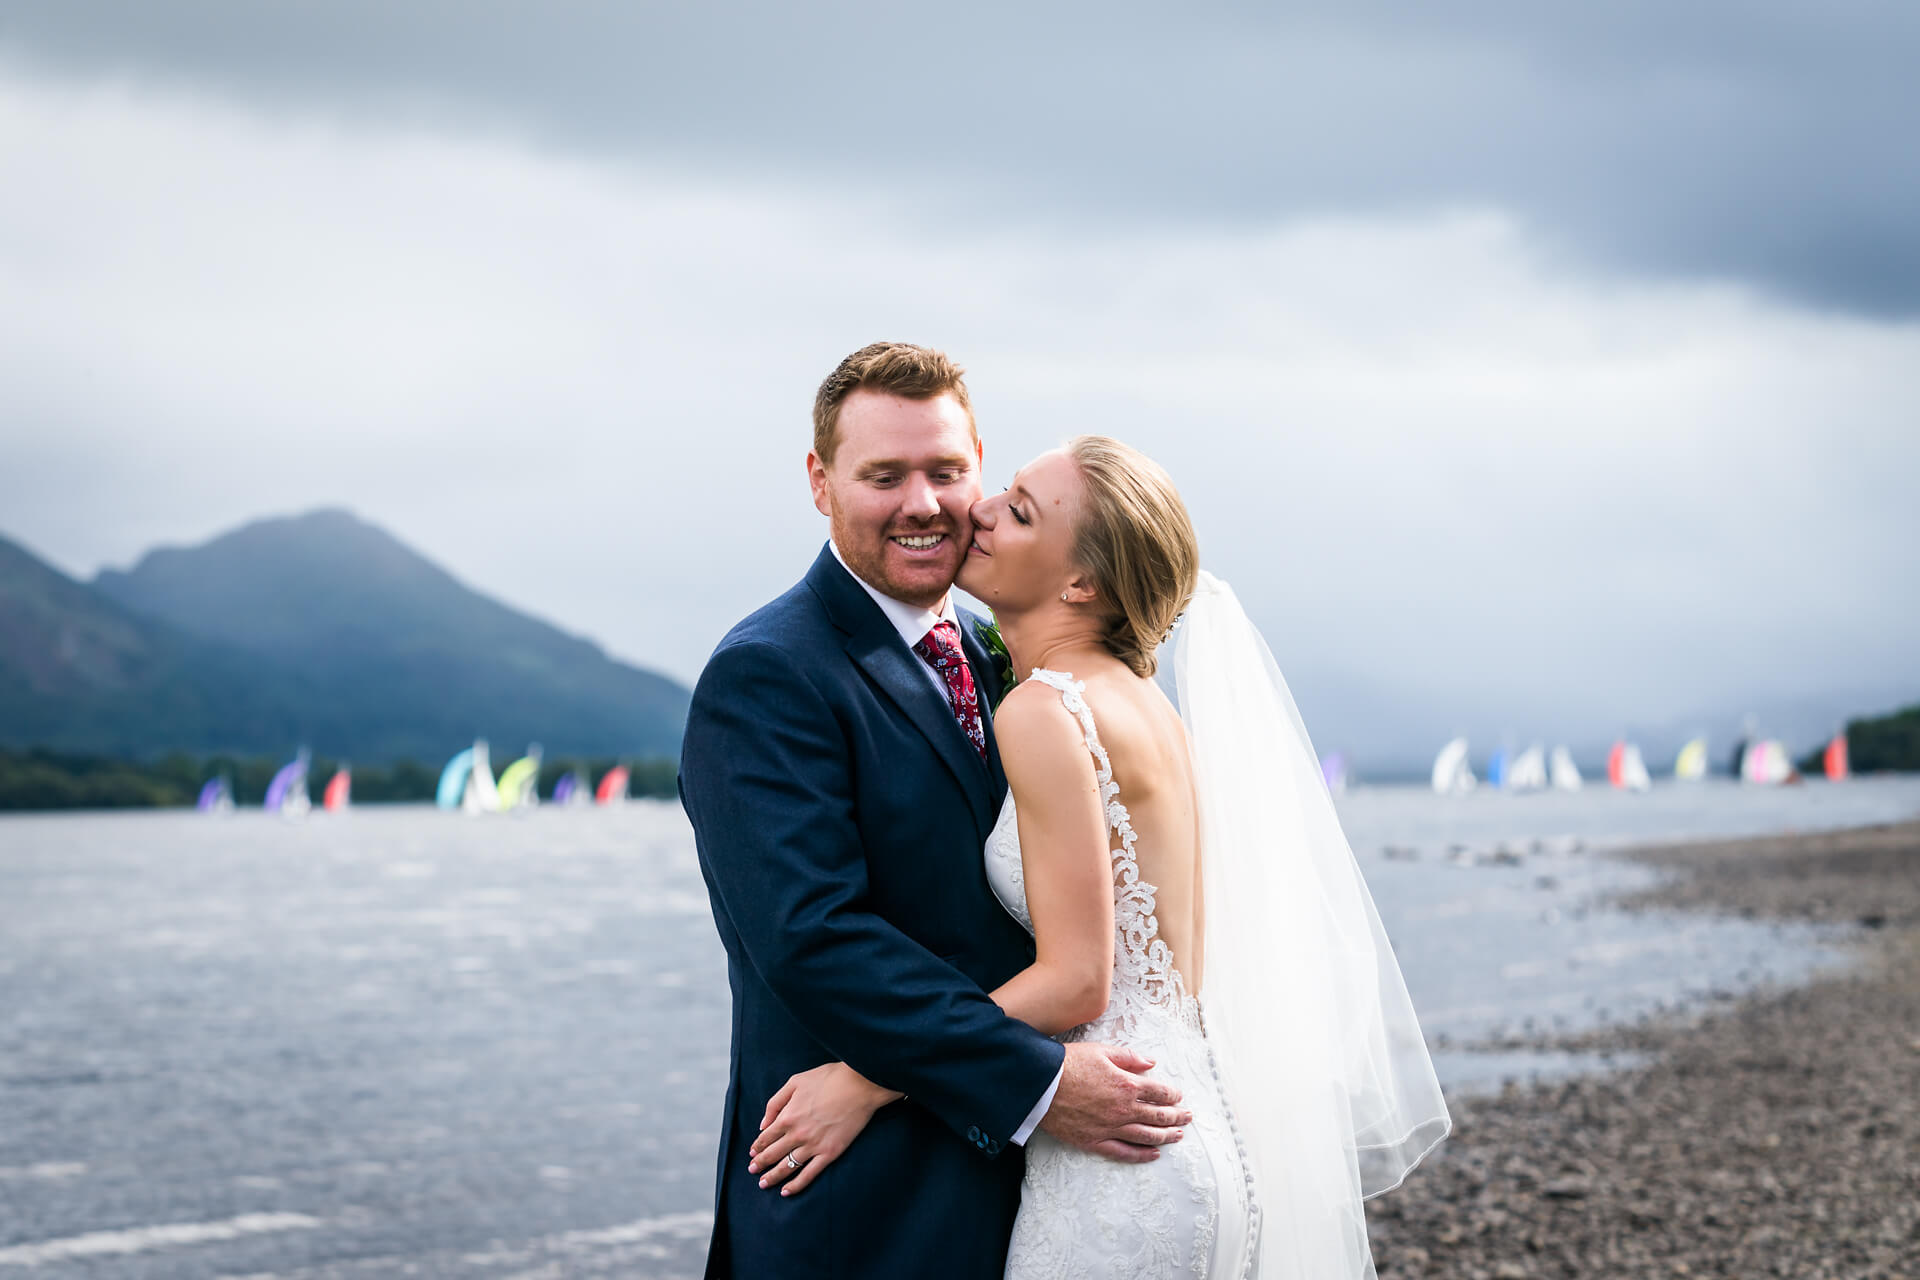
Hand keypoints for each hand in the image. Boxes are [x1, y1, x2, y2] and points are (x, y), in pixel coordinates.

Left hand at [748, 1062, 902, 1195]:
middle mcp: (797, 1134)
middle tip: (752, 1171)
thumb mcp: (796, 1082)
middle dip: (759, 1164)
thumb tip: (763, 1124)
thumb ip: (776, 1102)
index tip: (752, 1153)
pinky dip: (796, 1185)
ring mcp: (814, 1146)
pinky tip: (786, 1192)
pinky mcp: (830, 1153)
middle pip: (772, 1154)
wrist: (860, 1085)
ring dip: (772, 1177)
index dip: (757, 1146)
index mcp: (788, 1116)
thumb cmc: (829, 1079)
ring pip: (787, 1167)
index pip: (766, 1137)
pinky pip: (809, 1174)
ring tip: (764, 1183)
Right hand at [1039, 1042, 1189, 1163]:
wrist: (1040, 1085)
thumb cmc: (1068, 1064)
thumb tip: (1151, 1063)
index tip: (1178, 1096)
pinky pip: (1124, 1152)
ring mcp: (1111, 1128)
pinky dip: (1141, 1155)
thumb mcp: (1101, 1051)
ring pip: (1147, 1136)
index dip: (1172, 1095)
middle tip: (1188, 1117)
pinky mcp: (1095, 1141)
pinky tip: (1154, 1155)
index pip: (1159, 1092)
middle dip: (1177, 1116)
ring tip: (1178, 1135)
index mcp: (1127, 1085)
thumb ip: (1129, 1057)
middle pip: (1158, 1116)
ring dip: (1166, 1136)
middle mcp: (1124, 1109)